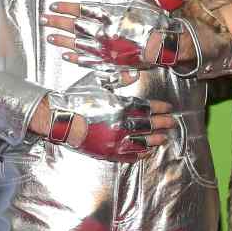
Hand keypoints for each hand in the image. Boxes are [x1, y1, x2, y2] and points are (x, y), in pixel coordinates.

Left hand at [42, 0, 178, 85]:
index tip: (54, 6)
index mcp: (110, 15)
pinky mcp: (111, 62)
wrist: (168, 45)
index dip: (65, 8)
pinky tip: (66, 56)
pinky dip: (76, 58)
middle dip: (57, 22)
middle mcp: (105, 32)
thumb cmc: (157, 21)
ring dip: (62, 40)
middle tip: (44, 20)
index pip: (81, 10)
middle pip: (75, 26)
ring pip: (78, 43)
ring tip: (50, 37)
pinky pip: (89, 61)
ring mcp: (106, 49)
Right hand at [50, 79, 174, 160]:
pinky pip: (127, 156)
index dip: (159, 108)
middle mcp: (121, 124)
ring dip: (154, 140)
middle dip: (162, 123)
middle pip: (148, 124)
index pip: (146, 107)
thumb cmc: (76, 98)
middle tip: (172, 123)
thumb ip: (118, 79)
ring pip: (141, 141)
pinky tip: (145, 153)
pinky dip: (138, 155)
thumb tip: (134, 74)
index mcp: (120, 105)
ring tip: (163, 139)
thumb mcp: (97, 82)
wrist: (58, 117)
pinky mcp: (106, 152)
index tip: (168, 108)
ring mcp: (114, 140)